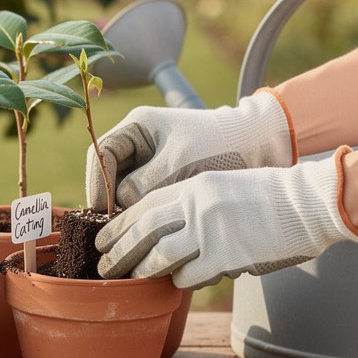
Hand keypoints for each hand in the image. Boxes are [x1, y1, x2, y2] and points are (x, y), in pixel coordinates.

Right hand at [84, 90, 295, 210]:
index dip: (96, 183)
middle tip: (112, 227)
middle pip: (107, 172)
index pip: (100, 153)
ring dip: (124, 208)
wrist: (261, 146)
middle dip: (108, 199)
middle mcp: (138, 142)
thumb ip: (144, 184)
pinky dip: (142, 211)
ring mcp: (150, 160)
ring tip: (129, 231)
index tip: (102, 211)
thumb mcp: (179, 164)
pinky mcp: (163, 177)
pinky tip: (147, 228)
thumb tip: (117, 207)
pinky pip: (142, 196)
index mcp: (137, 126)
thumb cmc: (221, 147)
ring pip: (122, 188)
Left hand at [95, 152, 357, 288]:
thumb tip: (160, 228)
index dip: (119, 224)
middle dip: (118, 251)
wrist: (309, 204)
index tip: (103, 238)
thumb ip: (190, 202)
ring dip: (142, 271)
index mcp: (193, 185)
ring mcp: (210, 232)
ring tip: (130, 279)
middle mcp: (196, 206)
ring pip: (159, 257)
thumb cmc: (268, 196)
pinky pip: (189, 276)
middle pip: (142, 232)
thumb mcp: (222, 184)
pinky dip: (180, 281)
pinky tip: (179, 281)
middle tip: (103, 266)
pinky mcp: (226, 257)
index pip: (143, 205)